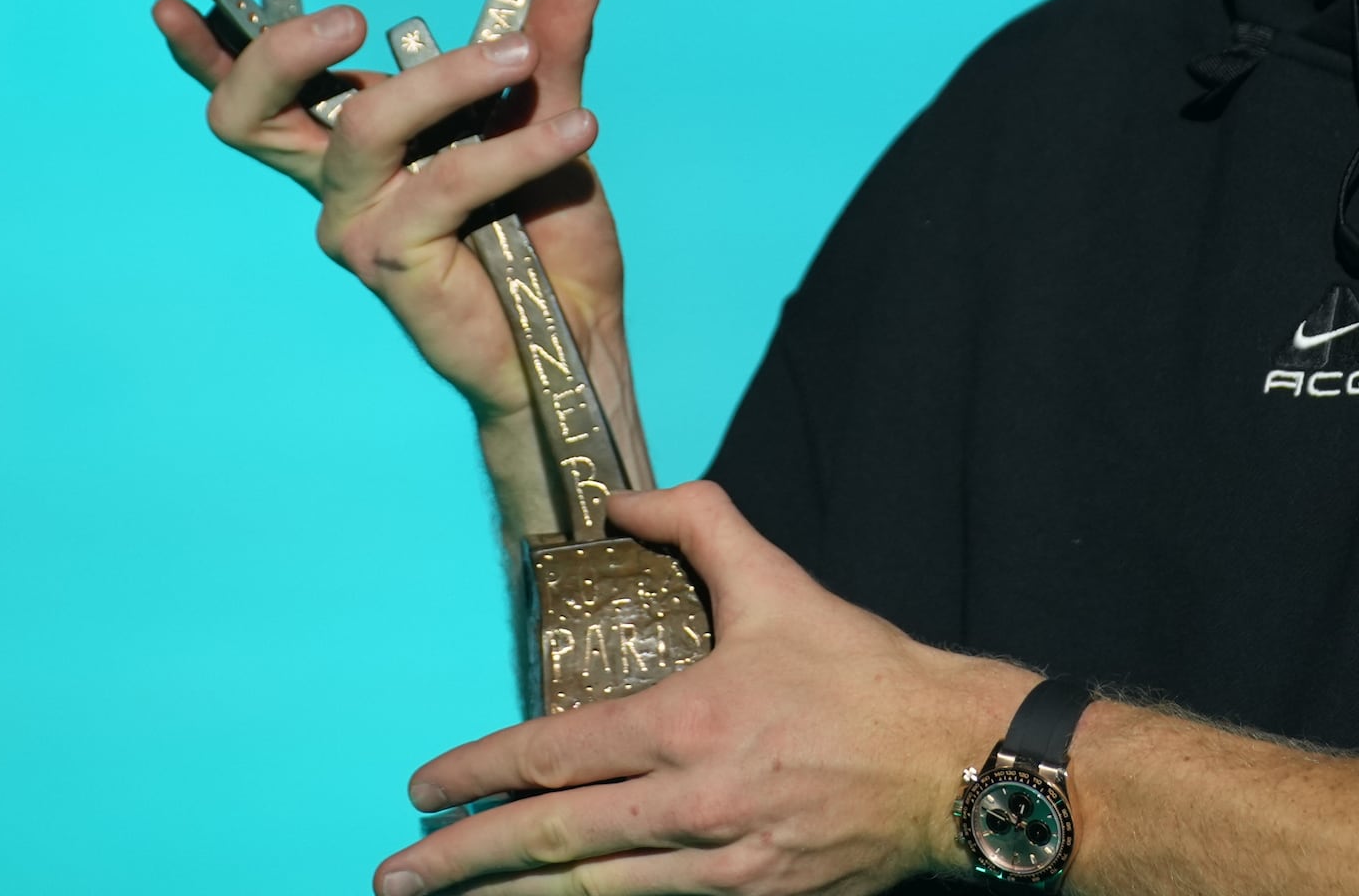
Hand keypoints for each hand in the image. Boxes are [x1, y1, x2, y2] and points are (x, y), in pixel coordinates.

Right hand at [149, 0, 625, 432]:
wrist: (580, 332)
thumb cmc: (548, 229)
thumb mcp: (547, 109)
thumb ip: (552, 36)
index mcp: (356, 137)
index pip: (258, 92)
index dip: (204, 52)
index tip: (171, 4)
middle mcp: (338, 179)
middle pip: (249, 115)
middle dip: (279, 51)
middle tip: (351, 17)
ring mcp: (356, 221)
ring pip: (365, 126)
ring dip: (450, 77)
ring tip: (524, 57)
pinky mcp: (391, 258)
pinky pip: (446, 179)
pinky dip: (515, 147)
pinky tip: (574, 132)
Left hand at [378, 482, 1027, 895]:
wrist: (961, 766)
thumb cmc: (868, 677)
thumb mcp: (780, 583)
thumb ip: (698, 525)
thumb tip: (624, 503)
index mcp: (688, 722)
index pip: (554, 754)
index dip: (477, 772)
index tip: (424, 786)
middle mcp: (695, 804)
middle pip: (552, 840)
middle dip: (463, 859)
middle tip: (396, 873)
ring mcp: (725, 867)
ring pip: (595, 895)